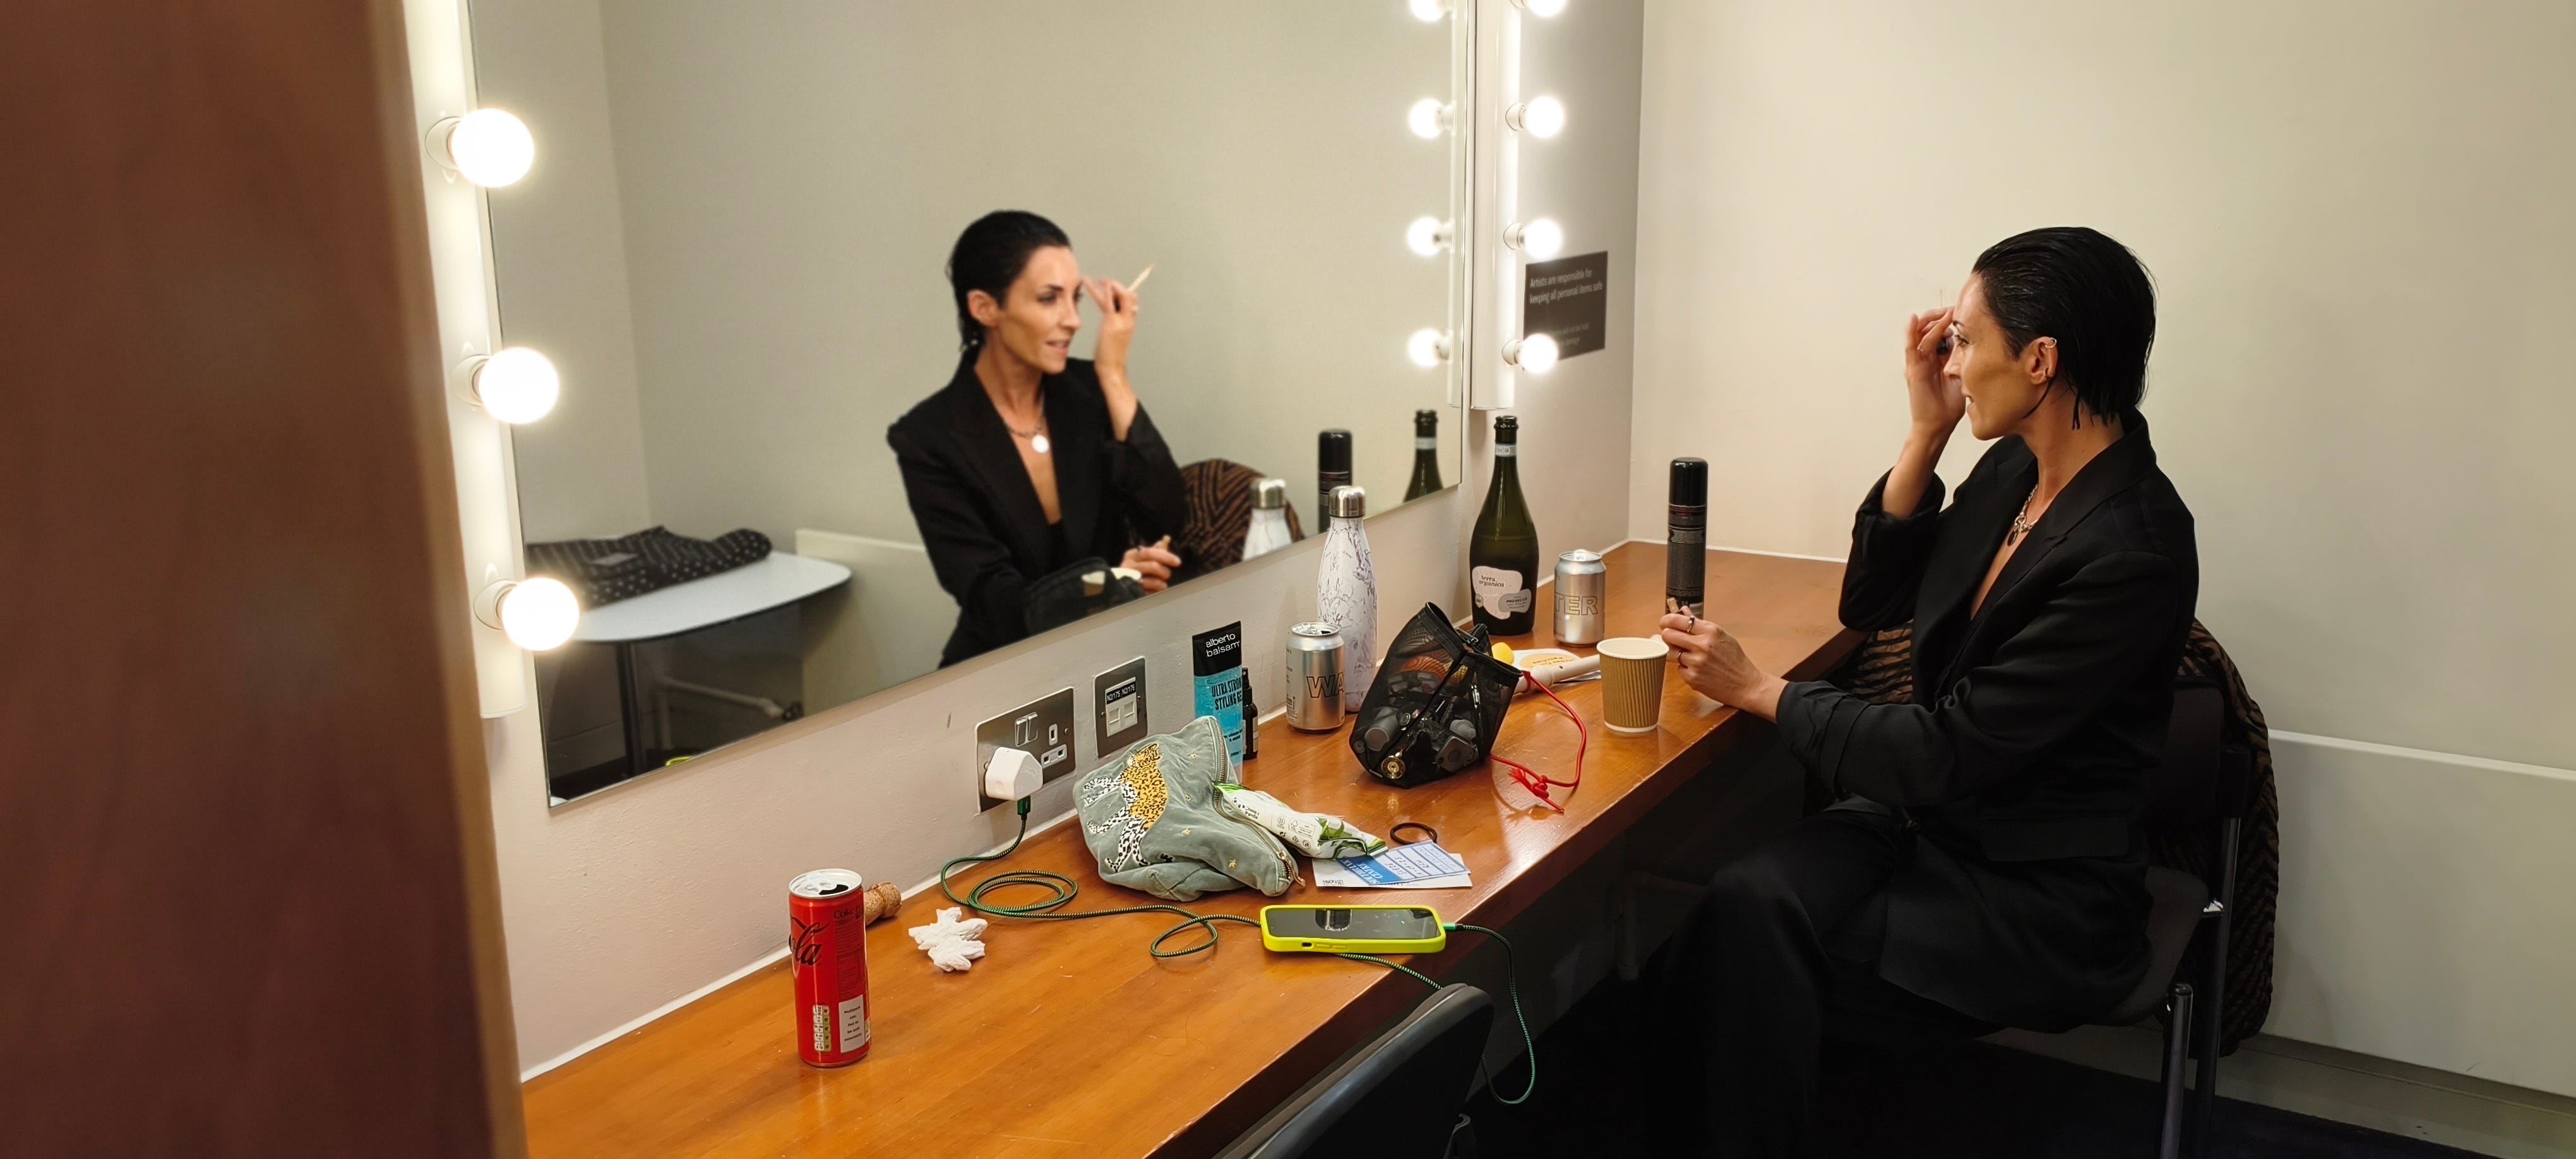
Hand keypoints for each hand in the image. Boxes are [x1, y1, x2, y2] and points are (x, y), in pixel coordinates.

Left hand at [1086, 276, 1139, 378]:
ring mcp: (1122, 321)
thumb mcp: (1115, 336)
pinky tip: (1100, 284)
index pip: (1132, 301)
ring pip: (1122, 296)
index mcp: (1130, 322)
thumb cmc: (1110, 354)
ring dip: (1111, 285)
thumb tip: (1110, 316)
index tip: (1111, 286)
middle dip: (1117, 286)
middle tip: (1105, 280)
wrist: (1111, 367)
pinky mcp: (1111, 323)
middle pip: (1129, 295)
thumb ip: (1115, 324)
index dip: (1122, 291)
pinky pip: (1110, 303)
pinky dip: (1106, 292)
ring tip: (1100, 279)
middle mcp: (1129, 320)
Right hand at [1120, 538, 1178, 592]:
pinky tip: (1154, 590)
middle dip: (1164, 571)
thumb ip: (1156, 550)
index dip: (1166, 556)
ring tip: (1161, 584)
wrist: (1122, 587)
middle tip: (1167, 575)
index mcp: (1132, 555)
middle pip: (1153, 566)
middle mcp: (1128, 566)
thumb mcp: (1144, 558)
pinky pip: (1149, 593)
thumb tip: (1166, 538)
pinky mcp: (1131, 592)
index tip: (1178, 562)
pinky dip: (1155, 592)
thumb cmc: (1136, 570)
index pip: (1150, 552)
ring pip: (1152, 581)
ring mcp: (1129, 580)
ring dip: (1161, 584)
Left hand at [1658, 612, 1785, 720]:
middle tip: (1670, 638)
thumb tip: (1684, 611)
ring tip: (1687, 655)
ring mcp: (1696, 662)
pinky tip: (1697, 669)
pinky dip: (1684, 668)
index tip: (1664, 622)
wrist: (1746, 685)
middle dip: (1666, 635)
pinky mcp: (1692, 678)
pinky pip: (1679, 669)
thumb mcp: (1722, 636)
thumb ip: (1700, 624)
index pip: (1678, 620)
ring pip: (1670, 653)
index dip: (1667, 620)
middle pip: (1668, 635)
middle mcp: (1702, 645)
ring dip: (1675, 653)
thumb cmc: (1735, 660)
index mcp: (1711, 631)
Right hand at [1903, 307, 1963, 433]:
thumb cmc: (1949, 405)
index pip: (1940, 332)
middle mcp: (1926, 358)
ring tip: (1943, 313)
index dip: (1949, 320)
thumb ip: (1964, 359)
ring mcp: (1918, 363)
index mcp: (1938, 358)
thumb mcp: (1962, 375)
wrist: (1938, 424)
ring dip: (1930, 321)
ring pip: (1919, 334)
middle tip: (1953, 310)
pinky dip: (1910, 333)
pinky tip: (1914, 320)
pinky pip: (1910, 348)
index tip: (1962, 312)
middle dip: (1939, 316)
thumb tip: (1975, 342)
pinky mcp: (1913, 369)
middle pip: (1927, 329)